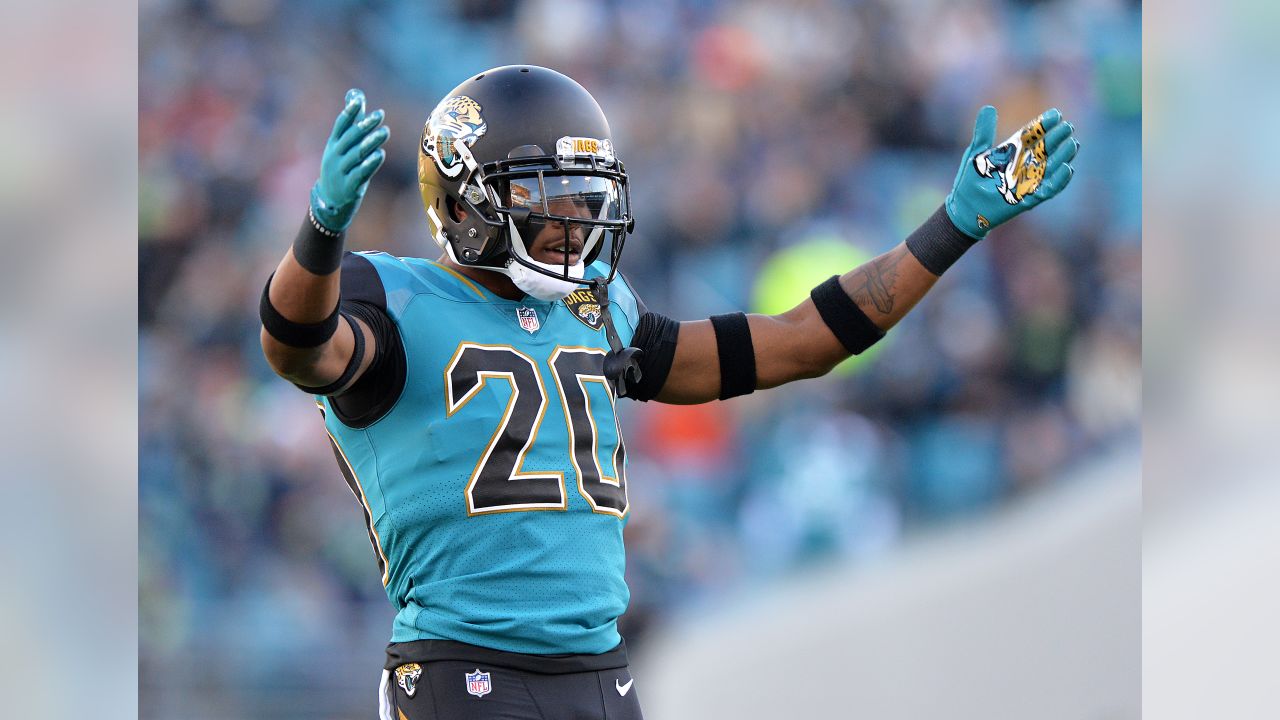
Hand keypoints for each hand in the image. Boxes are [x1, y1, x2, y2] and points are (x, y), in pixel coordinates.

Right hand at [310, 89, 389, 232]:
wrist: (330, 201)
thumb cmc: (340, 167)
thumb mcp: (341, 146)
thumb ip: (351, 121)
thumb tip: (356, 95)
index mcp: (333, 145)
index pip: (340, 126)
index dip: (349, 113)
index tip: (359, 101)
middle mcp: (335, 157)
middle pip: (350, 139)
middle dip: (365, 126)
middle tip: (380, 115)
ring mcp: (341, 172)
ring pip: (357, 155)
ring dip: (371, 142)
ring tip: (385, 131)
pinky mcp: (350, 187)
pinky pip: (360, 174)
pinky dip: (370, 164)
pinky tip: (380, 154)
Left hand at [945, 106, 1079, 238]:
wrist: (964, 207)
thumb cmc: (969, 180)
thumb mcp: (976, 152)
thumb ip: (984, 132)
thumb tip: (988, 107)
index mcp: (1013, 151)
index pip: (1032, 135)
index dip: (1044, 125)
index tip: (1056, 114)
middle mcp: (1024, 164)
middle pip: (1045, 149)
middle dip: (1057, 138)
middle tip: (1068, 127)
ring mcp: (1027, 181)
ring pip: (1051, 167)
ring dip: (1062, 157)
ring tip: (1072, 144)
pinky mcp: (1028, 198)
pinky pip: (1048, 189)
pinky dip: (1059, 180)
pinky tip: (1067, 168)